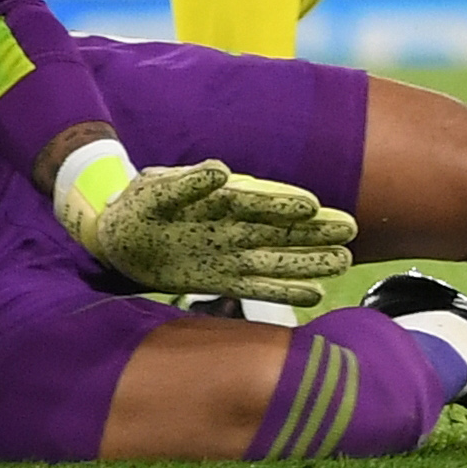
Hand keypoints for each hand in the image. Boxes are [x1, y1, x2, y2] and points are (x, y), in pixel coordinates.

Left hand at [63, 155, 356, 307]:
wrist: (117, 235)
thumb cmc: (138, 205)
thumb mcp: (155, 189)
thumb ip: (187, 183)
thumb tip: (221, 172)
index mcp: (221, 200)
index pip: (261, 201)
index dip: (285, 204)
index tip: (313, 206)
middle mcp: (233, 228)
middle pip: (279, 231)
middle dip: (313, 233)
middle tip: (350, 232)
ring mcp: (229, 256)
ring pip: (276, 261)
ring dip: (308, 263)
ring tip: (343, 261)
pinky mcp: (219, 280)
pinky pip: (256, 289)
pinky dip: (284, 293)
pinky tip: (314, 295)